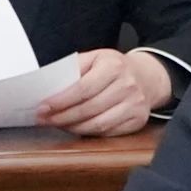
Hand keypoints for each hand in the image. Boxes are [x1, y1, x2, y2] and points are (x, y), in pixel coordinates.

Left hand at [35, 49, 170, 136]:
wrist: (147, 77)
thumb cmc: (114, 68)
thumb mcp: (94, 58)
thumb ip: (73, 69)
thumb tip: (47, 87)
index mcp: (114, 65)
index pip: (83, 88)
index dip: (60, 101)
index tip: (43, 107)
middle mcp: (128, 85)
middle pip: (89, 108)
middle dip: (62, 117)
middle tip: (45, 119)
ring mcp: (135, 104)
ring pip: (98, 124)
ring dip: (74, 127)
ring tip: (59, 124)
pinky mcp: (138, 120)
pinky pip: (108, 132)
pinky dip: (89, 132)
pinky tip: (78, 127)